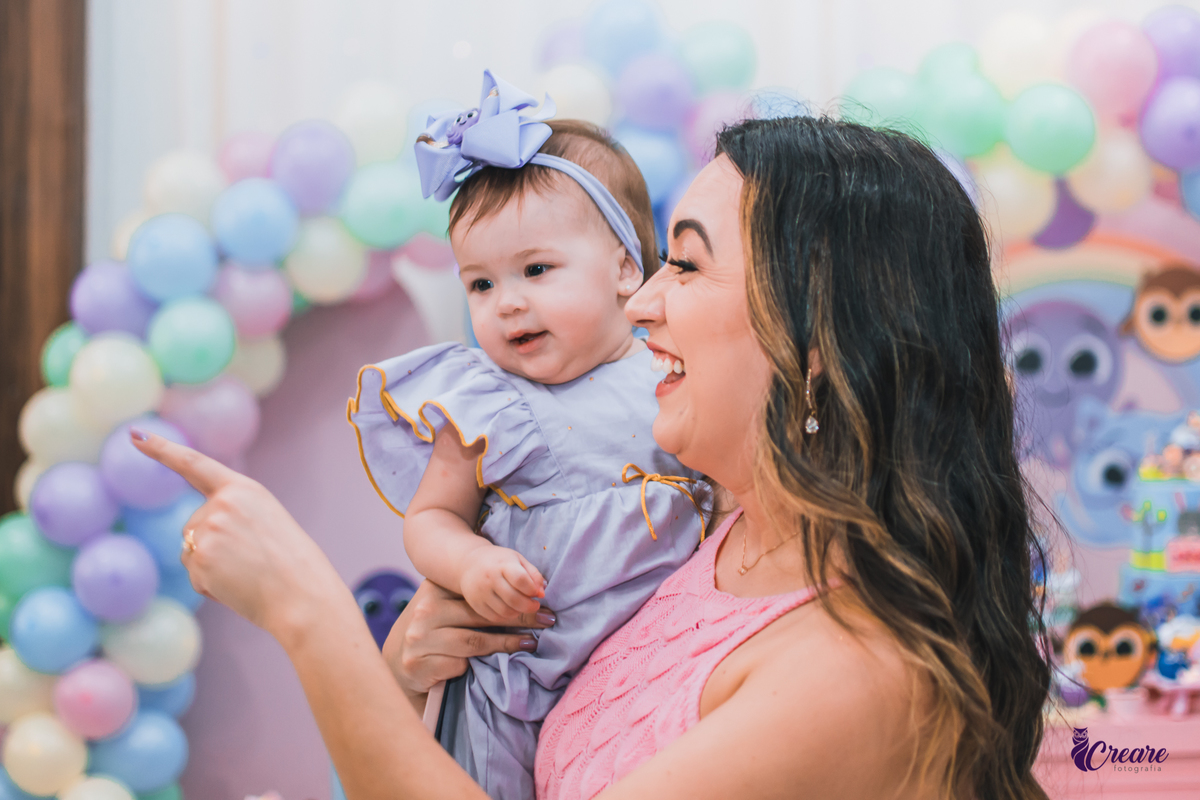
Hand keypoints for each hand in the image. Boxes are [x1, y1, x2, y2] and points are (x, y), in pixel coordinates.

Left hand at [130, 428, 346, 642]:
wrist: (303, 595)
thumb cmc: (291, 563)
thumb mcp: (266, 520)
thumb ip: (232, 514)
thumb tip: (192, 539)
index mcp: (244, 489)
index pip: (194, 464)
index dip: (162, 449)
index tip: (136, 435)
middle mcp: (222, 504)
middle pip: (194, 524)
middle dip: (212, 545)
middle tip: (251, 560)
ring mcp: (209, 530)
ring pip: (191, 550)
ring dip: (211, 566)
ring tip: (247, 573)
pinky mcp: (200, 559)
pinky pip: (194, 575)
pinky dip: (211, 585)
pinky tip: (237, 586)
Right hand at [383, 580, 555, 697]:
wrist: (396, 665)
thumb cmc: (431, 632)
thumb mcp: (443, 607)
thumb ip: (470, 597)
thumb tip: (523, 587)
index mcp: (432, 590)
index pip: (479, 591)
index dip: (513, 594)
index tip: (540, 597)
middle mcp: (424, 611)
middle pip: (481, 614)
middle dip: (519, 617)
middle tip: (547, 620)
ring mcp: (419, 638)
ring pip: (474, 641)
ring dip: (507, 643)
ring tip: (530, 642)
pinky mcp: (420, 664)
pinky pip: (460, 664)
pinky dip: (478, 665)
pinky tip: (496, 665)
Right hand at [459, 544, 545, 623]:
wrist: (469, 563)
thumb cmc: (499, 561)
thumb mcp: (518, 559)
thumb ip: (533, 574)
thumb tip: (541, 593)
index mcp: (502, 564)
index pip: (520, 579)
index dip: (533, 589)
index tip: (537, 593)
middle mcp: (489, 578)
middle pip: (514, 599)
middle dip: (529, 605)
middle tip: (534, 605)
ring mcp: (480, 593)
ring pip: (505, 611)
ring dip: (519, 612)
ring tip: (522, 606)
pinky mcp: (475, 604)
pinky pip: (495, 618)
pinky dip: (507, 617)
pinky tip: (511, 609)